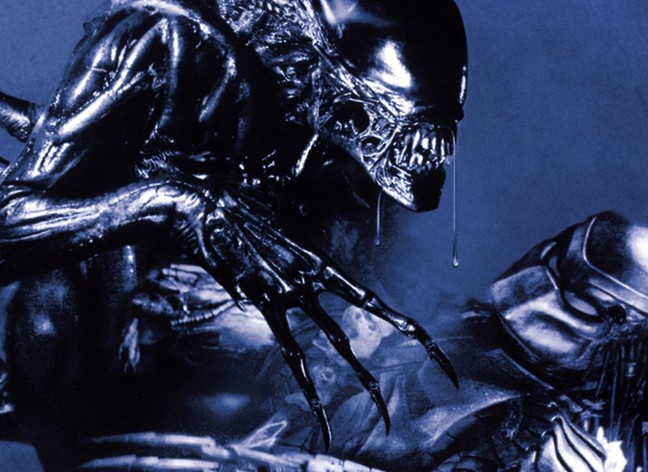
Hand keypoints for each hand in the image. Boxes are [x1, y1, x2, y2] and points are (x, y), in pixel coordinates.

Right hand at [172, 185, 457, 448]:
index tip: (426, 339)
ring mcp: (290, 291)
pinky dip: (309, 386)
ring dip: (362, 376)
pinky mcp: (264, 304)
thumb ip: (283, 253)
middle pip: (367, 313)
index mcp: (319, 259)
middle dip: (405, 336)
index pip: (369, 296)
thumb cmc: (234, 209)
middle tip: (440, 365)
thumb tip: (281, 280)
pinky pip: (292, 353)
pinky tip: (322, 416)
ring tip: (384, 411)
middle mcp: (312, 276)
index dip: (400, 319)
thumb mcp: (270, 223)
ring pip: (335, 339)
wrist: (200, 206)